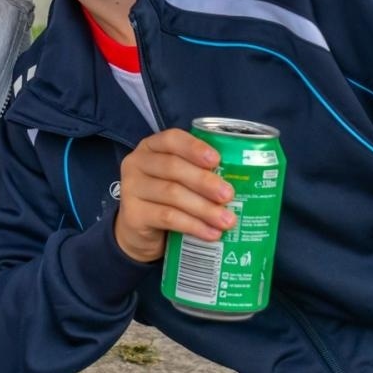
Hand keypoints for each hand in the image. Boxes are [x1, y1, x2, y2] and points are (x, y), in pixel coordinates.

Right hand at [112, 128, 234, 262]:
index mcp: (151, 147)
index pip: (172, 139)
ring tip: (227, 220)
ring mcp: (131, 188)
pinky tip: (210, 233)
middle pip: (173, 167)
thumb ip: (199, 173)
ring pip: (172, 194)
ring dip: (204, 208)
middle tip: (229, 195)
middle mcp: (137, 163)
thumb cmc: (167, 198)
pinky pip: (167, 217)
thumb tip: (242, 182)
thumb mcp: (180, 180)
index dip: (195, 148)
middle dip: (205, 181)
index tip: (217, 160)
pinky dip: (193, 225)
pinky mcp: (133, 214)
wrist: (139, 231)